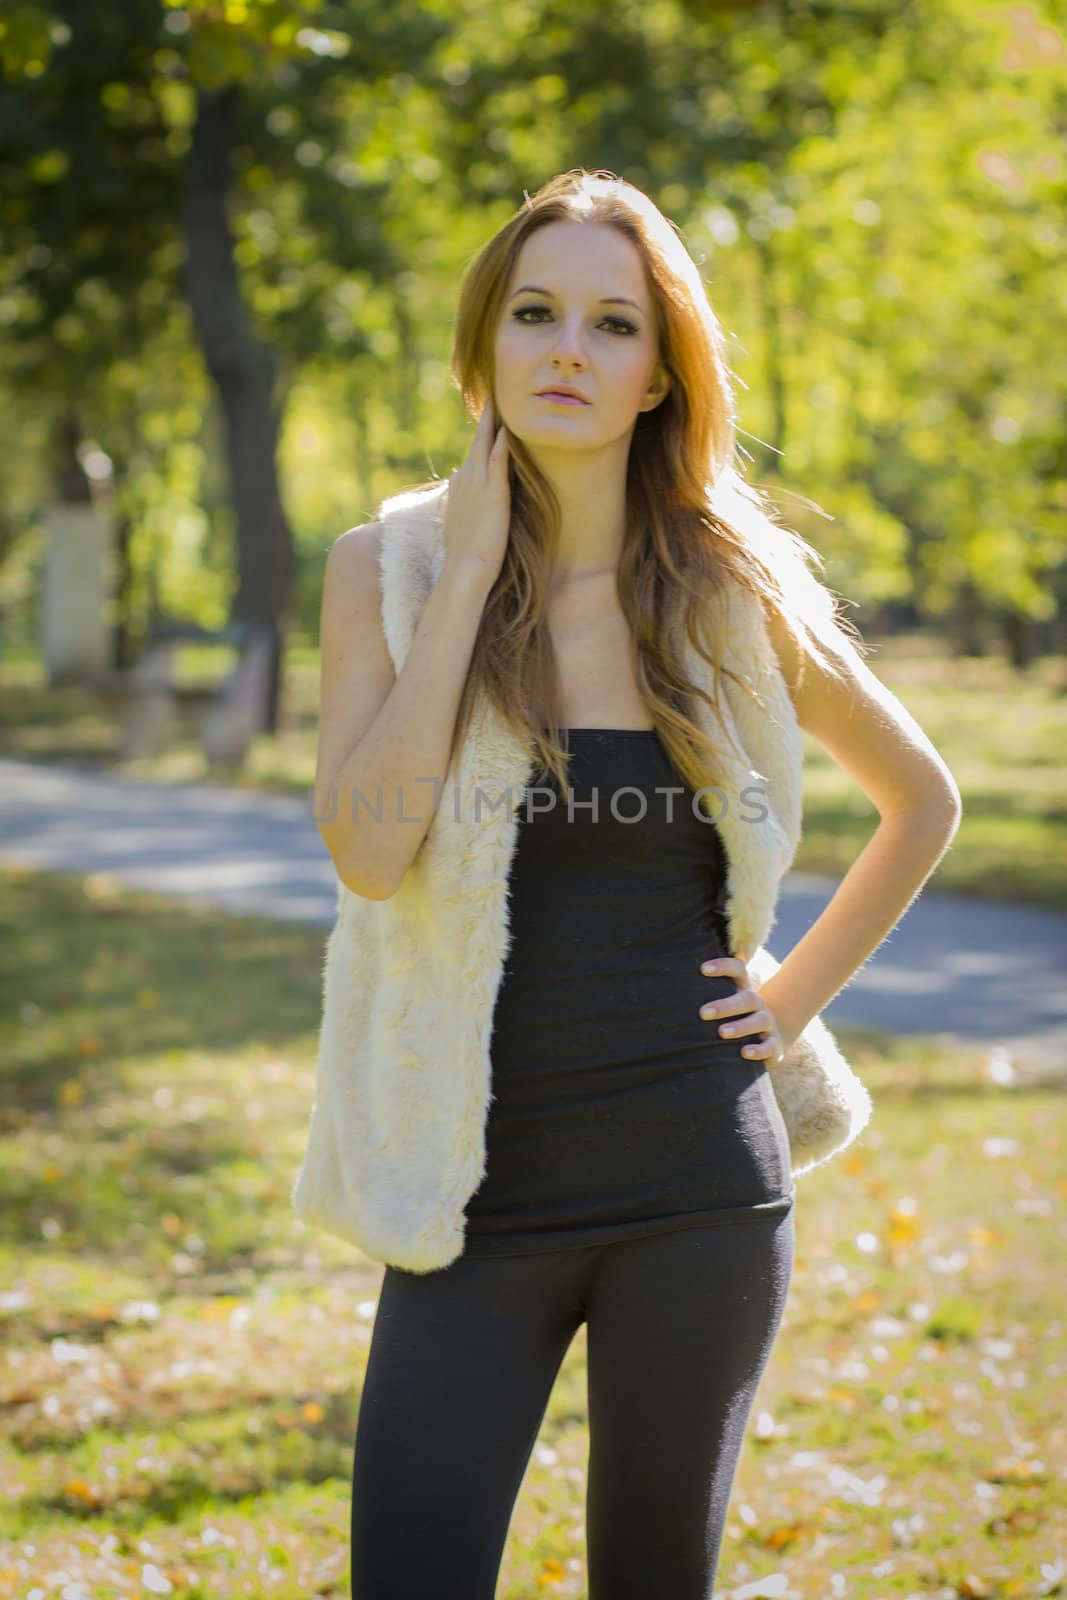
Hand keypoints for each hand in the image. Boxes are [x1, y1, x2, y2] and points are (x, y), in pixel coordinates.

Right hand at [441, 397, 511, 590]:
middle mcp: (465, 478)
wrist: (465, 567)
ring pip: (485, 444)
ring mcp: (478, 483)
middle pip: (477, 441)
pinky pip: (498, 460)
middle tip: (493, 396)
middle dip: (485, 420)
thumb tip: (472, 506)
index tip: (488, 422)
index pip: (472, 455)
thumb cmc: (467, 554)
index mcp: (459, 485)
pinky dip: (502, 444)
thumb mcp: (464, 523)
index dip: (481, 437)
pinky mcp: (493, 492)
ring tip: (502, 402)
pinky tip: (507, 429)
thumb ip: (470, 508)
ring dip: (493, 424)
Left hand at [698, 954, 785, 1066]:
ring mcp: (768, 1023)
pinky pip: (770, 1046)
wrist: (771, 1037)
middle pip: (747, 998)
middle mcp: (757, 1004)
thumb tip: (659, 991)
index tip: (702, 969)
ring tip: (721, 1033)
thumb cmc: (734, 1018)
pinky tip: (744, 1053)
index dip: (723, 966)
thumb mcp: (723, 1004)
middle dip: (726, 1005)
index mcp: (742, 990)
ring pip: (759, 1020)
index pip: (738, 969)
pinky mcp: (775, 1045)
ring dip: (741, 1026)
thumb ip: (701, 995)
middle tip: (703, 1013)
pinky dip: (759, 1050)